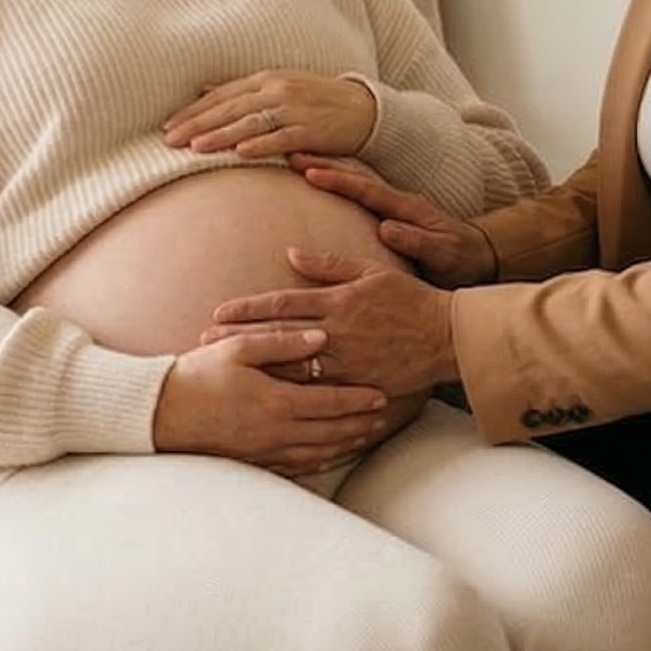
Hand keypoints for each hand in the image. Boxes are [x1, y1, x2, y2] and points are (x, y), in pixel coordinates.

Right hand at [153, 326, 391, 475]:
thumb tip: (319, 336)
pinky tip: (329, 456)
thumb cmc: (199, 374)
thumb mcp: (238, 348)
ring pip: (319, 452)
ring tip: (365, 435)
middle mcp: (277, 431)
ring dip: (346, 444)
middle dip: (360, 423)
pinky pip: (297, 466)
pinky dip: (320, 461)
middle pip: (332, 430)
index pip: (331, 401)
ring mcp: (266, 450)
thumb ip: (281, 340)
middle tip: (383, 415)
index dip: (358, 399)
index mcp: (277, 401)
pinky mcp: (254, 460)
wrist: (163, 413)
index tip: (381, 394)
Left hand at [162, 70, 376, 159]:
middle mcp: (277, 90)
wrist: (363, 108)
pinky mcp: (311, 130)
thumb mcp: (278, 86)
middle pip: (230, 108)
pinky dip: (261, 145)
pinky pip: (282, 138)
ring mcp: (294, 110)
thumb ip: (243, 91)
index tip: (167, 126)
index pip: (221, 95)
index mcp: (266, 79)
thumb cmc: (316, 100)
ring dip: (221, 135)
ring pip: (250, 123)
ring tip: (195, 148)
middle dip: (198, 124)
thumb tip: (203, 91)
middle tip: (169, 140)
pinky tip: (241, 153)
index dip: (193, 111)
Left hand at [204, 253, 459, 401]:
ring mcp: (345, 363)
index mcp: (337, 301)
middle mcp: (336, 333)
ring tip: (226, 370)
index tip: (218, 312)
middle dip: (238, 340)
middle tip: (204, 343)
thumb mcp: (370, 271)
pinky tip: (266, 398)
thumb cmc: (409, 299)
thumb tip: (291, 252)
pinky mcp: (356, 385)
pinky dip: (289, 395)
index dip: (247, 309)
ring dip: (256, 368)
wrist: (447, 336)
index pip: (282, 304)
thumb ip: (329, 263)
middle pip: (277, 337)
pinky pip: (316, 394)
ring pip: (291, 368)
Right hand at [289, 157, 495, 286]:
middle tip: (290, 154)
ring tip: (295, 160)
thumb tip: (386, 227)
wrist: (480, 256)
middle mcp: (397, 201)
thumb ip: (417, 241)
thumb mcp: (443, 254)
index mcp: (407, 207)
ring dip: (325, 169)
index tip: (310, 172)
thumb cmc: (461, 258)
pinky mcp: (389, 214)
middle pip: (354, 177)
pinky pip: (356, 195)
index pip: (366, 190)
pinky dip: (336, 183)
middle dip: (323, 165)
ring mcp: (393, 205)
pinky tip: (316, 183)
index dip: (338, 180)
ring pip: (353, 182)